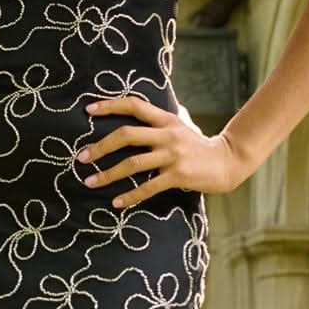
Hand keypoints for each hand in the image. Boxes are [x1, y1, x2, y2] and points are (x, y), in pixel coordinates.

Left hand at [77, 94, 248, 207]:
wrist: (227, 162)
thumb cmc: (199, 146)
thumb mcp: (182, 125)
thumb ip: (161, 120)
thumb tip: (140, 110)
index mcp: (166, 119)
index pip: (134, 105)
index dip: (110, 105)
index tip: (88, 110)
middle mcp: (167, 134)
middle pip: (127, 135)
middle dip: (100, 147)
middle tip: (81, 158)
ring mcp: (173, 155)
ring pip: (133, 163)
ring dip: (108, 174)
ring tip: (90, 182)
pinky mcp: (178, 176)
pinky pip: (148, 187)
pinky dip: (130, 196)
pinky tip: (116, 203)